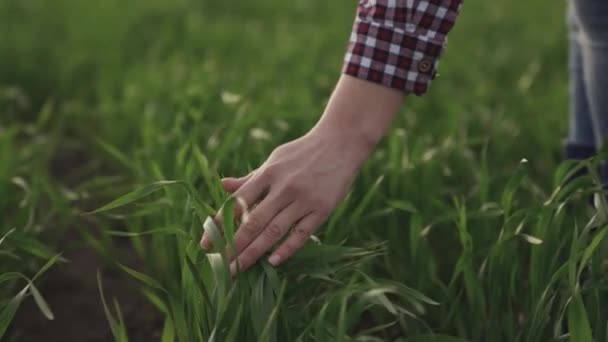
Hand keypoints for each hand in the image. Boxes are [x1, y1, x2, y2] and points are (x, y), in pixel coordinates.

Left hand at [200, 127, 370, 274]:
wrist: (341, 142)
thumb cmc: (304, 152)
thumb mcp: (275, 159)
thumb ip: (251, 177)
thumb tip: (222, 185)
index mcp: (268, 173)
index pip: (238, 203)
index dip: (219, 224)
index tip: (206, 244)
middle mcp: (283, 187)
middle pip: (252, 222)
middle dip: (233, 245)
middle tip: (218, 265)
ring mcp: (303, 199)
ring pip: (274, 231)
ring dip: (253, 253)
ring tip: (237, 270)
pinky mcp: (322, 208)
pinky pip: (302, 233)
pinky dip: (287, 248)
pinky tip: (273, 262)